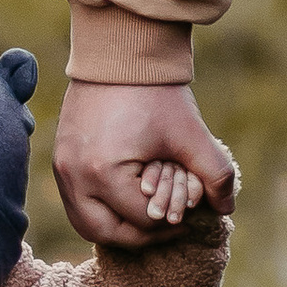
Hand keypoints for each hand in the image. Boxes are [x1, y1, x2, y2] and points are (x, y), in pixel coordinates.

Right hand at [54, 80, 238, 249]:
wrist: (119, 51)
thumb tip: (226, 209)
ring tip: (148, 217)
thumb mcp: (191, 134)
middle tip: (170, 225)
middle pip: (108, 234)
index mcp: (104, 173)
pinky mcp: (59, 159)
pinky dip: (100, 209)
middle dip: (142, 235)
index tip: (191, 211)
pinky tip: (127, 200)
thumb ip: (215, 175)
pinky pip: (76, 202)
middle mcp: (75, 176)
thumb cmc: (155, 92)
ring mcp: (62, 168)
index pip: (144, 221)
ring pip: (86, 223)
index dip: (174, 221)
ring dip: (117, 227)